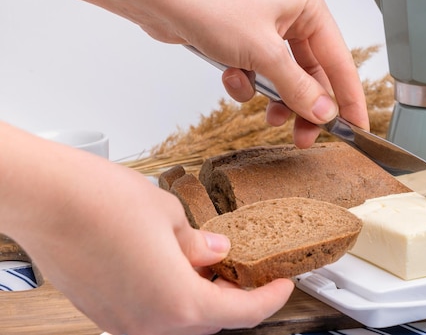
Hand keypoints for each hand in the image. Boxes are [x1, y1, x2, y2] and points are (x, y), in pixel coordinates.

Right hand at [0, 127, 293, 333]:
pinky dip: (169, 297)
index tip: (284, 285)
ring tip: (209, 265)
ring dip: (199, 298)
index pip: (242, 313)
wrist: (44, 199)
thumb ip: (199, 243)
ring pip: (177, 321)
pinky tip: (171, 267)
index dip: (270, 299)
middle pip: (209, 322)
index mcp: (178, 302)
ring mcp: (121, 322)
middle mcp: (149, 323)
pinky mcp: (101, 312)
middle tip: (245, 270)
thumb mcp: (171, 214)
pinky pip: (148, 314)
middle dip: (233, 298)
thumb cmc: (102, 201)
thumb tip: (216, 253)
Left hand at [154, 0, 368, 147]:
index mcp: (308, 6)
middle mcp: (292, 16)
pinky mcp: (245, 41)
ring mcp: (267, 29)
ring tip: (270, 117)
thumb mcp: (263, 54)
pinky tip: (232, 78)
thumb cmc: (209, 5)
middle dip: (306, 106)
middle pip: (313, 74)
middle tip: (306, 137)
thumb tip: (325, 112)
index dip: (349, 98)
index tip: (358, 127)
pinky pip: (260, 74)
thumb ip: (298, 88)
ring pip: (286, 78)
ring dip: (276, 99)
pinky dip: (248, 84)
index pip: (340, 61)